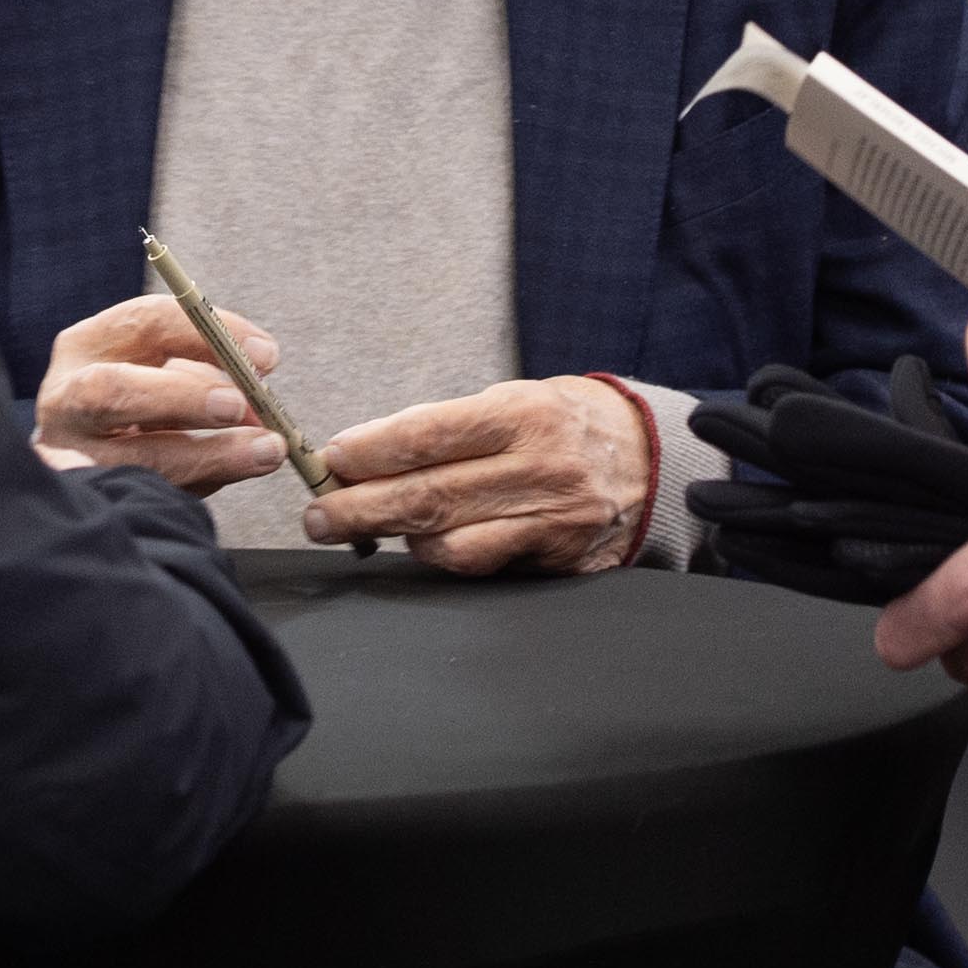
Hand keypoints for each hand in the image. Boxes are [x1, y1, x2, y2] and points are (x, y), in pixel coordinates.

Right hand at [35, 295, 288, 495]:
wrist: (88, 465)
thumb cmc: (138, 406)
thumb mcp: (162, 372)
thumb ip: (207, 372)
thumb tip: (259, 388)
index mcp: (86, 346)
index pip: (145, 323)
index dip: (208, 336)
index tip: (266, 355)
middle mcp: (64, 399)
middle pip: (114, 390)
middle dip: (183, 396)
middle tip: (239, 405)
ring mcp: (67, 456)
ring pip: (134, 458)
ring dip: (209, 454)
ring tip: (265, 451)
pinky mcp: (86, 500)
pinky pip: (149, 494)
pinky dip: (198, 484)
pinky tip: (227, 474)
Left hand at [304, 376, 652, 577]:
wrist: (649, 457)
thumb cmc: (563, 423)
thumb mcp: (513, 400)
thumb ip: (446, 428)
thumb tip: (364, 452)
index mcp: (522, 413)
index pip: (427, 435)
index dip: (369, 451)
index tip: (330, 459)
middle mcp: (540, 467)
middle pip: (429, 495)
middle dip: (359, 507)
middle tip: (317, 515)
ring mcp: (553, 519)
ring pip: (452, 542)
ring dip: (395, 538)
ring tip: (360, 528)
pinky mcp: (560, 559)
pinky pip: (483, 567)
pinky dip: (441, 557)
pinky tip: (422, 544)